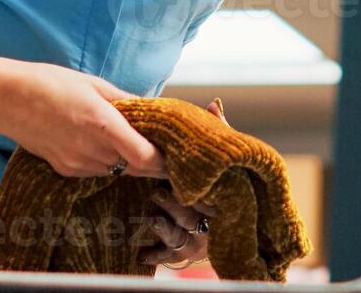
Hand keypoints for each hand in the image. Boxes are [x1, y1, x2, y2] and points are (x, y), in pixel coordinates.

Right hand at [0, 60, 165, 178]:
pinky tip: (102, 144)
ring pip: (116, 171)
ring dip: (128, 161)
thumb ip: (126, 100)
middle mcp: (93, 151)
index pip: (146, 158)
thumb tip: (151, 107)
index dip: (163, 160)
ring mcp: (77, 164)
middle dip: (151, 161)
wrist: (6, 99)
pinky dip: (106, 161)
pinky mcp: (65, 170)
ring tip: (131, 141)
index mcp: (104, 125)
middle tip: (163, 149)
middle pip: (135, 168)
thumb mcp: (94, 84)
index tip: (174, 153)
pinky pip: (96, 171)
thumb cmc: (50, 84)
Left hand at [139, 98, 229, 268]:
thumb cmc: (211, 181)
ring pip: (182, 237)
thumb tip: (214, 103)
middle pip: (194, 216)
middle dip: (178, 207)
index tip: (180, 180)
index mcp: (220, 198)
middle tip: (160, 193)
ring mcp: (196, 239)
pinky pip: (169, 256)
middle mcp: (210, 221)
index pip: (211, 194)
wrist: (214, 220)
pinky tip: (140, 254)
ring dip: (167, 229)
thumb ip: (217, 131)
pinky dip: (155, 255)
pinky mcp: (181, 252)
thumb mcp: (213, 158)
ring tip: (152, 219)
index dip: (199, 188)